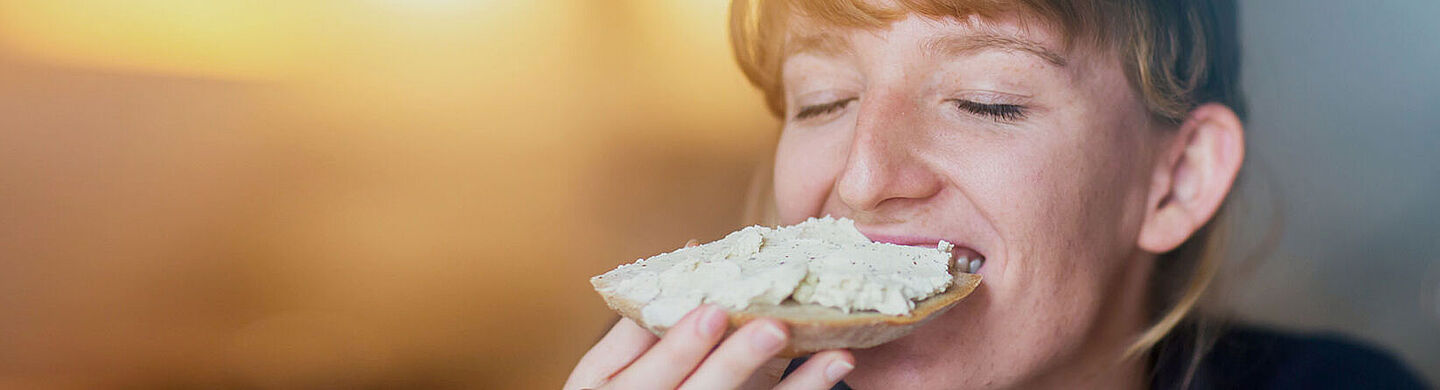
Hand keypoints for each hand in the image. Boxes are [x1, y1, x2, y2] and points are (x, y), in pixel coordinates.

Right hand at [563, 308, 853, 389]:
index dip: (681, 345)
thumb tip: (690, 251)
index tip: (714, 310)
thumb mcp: (611, 363)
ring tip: (834, 356)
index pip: (651, 372)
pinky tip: (834, 366)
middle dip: (736, 363)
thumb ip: (643, 318)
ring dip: (798, 387)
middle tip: (774, 327)